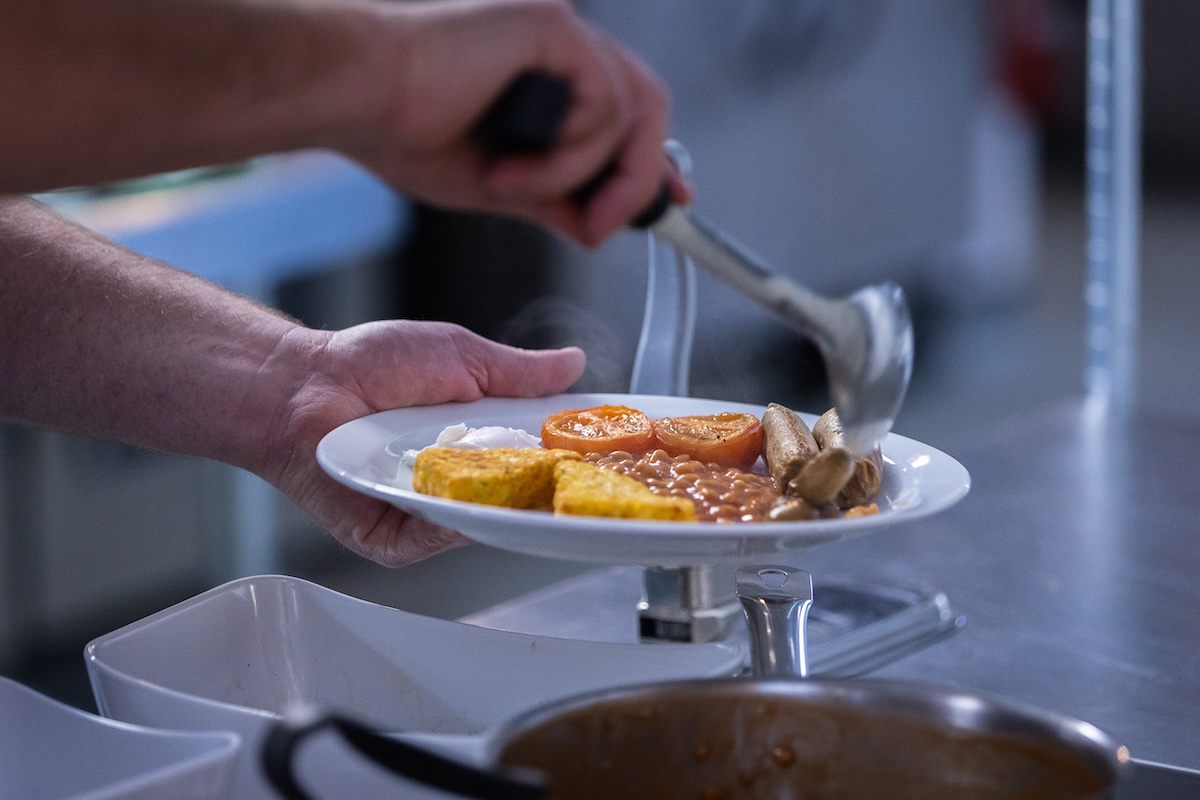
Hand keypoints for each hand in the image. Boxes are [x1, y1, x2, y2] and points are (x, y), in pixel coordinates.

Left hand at [259, 319, 585, 566]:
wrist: (305, 383)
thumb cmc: (374, 364)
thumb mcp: (462, 357)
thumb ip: (519, 371)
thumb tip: (575, 363)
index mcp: (481, 442)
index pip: (538, 460)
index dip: (571, 459)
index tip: (608, 455)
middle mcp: (459, 482)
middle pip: (516, 500)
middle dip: (548, 493)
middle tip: (584, 485)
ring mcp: (426, 512)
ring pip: (477, 524)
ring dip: (501, 509)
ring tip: (531, 496)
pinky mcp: (390, 538)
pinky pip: (429, 540)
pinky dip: (446, 526)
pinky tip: (460, 508)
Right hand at [340, 0, 679, 245]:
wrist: (355, 98)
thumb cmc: (405, 129)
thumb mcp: (500, 185)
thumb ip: (556, 198)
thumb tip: (596, 225)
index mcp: (552, 75)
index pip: (629, 114)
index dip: (654, 161)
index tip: (672, 202)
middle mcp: (564, 47)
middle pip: (648, 108)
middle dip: (636, 179)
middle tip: (601, 226)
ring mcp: (561, 33)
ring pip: (632, 113)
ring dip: (585, 175)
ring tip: (517, 191)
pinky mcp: (553, 27)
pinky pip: (604, 105)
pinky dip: (566, 156)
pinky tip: (508, 171)